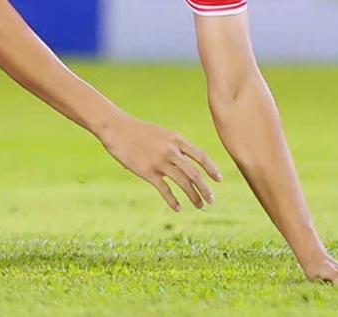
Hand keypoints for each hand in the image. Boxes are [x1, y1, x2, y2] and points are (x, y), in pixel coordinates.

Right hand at [100, 114, 220, 211]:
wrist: (117, 129)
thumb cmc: (139, 131)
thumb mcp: (162, 133)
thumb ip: (175, 145)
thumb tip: (186, 159)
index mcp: (176, 139)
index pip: (200, 155)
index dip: (211, 168)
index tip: (219, 179)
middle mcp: (171, 150)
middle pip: (195, 172)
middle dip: (205, 188)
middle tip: (212, 200)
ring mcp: (160, 161)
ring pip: (183, 182)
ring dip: (194, 196)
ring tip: (200, 206)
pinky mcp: (147, 171)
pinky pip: (165, 189)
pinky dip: (173, 201)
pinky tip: (178, 209)